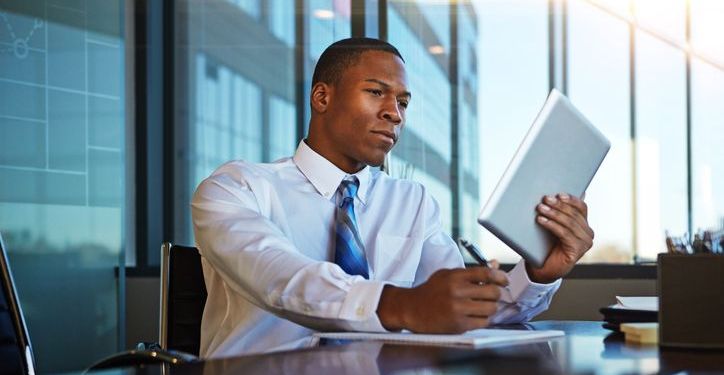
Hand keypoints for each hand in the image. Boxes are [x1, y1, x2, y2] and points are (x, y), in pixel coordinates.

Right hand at [376, 267, 508, 332]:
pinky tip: (476, 316)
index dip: (500, 277)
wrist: (411, 309)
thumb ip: (471, 272)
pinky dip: (483, 319)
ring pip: (491, 308)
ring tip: (483, 306)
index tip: (505, 281)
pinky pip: (483, 322)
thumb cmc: (431, 291)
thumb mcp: (448, 275)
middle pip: (493, 292)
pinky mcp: (458, 325)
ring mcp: (458, 309)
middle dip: (497, 293)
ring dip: (491, 307)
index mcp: (455, 277)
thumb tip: (495, 265)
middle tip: (493, 295)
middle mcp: (457, 292)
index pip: (486, 273)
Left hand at [526, 193, 593, 283]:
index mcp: (584, 225)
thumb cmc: (547, 246)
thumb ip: (558, 213)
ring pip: (569, 223)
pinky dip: (552, 225)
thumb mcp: (553, 226)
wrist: (543, 269)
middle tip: (545, 199)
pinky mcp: (577, 251)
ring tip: (540, 208)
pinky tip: (542, 220)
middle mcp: (588, 234)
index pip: (581, 207)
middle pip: (574, 214)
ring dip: (553, 214)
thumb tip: (555, 195)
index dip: (571, 199)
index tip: (558, 194)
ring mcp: (584, 243)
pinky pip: (564, 233)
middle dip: (558, 205)